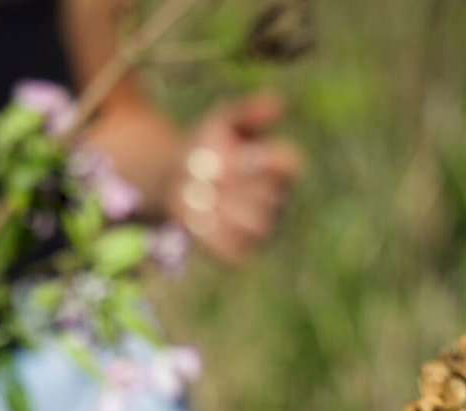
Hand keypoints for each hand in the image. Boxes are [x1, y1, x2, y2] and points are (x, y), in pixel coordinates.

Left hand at [167, 93, 303, 264]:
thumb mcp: (224, 122)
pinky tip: (198, 217)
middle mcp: (276, 200)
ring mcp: (260, 229)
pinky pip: (234, 249)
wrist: (175, 178)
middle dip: (239, 187)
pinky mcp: (238, 251)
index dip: (265, 162)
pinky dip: (214, 233)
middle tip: (213, 176)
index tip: (238, 155)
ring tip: (206, 196)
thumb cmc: (208, 148)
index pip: (290, 167)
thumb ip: (249, 112)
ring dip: (228, 210)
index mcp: (279, 168)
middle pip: (271, 199)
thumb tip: (279, 103)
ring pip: (257, 226)